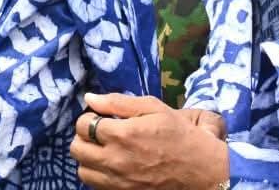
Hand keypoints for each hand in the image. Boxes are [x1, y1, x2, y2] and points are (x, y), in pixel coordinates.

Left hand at [70, 93, 228, 189]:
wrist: (201, 170)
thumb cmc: (178, 134)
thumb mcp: (153, 108)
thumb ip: (118, 102)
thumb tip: (90, 98)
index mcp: (122, 134)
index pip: (82, 125)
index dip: (88, 118)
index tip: (100, 118)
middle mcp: (115, 160)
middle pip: (77, 148)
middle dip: (83, 137)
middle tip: (98, 134)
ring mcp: (118, 182)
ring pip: (83, 170)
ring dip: (88, 158)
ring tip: (103, 151)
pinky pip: (95, 186)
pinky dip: (98, 175)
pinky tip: (111, 166)